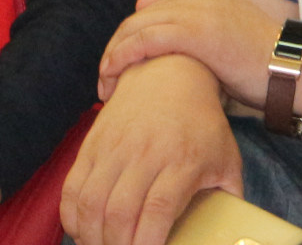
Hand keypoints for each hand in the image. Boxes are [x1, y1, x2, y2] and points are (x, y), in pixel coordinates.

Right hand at [62, 55, 242, 244]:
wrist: (169, 75)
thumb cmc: (202, 125)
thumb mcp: (226, 160)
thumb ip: (229, 200)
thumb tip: (229, 236)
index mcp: (182, 160)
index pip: (159, 208)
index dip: (148, 242)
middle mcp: (145, 152)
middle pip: (120, 211)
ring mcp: (115, 146)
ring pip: (91, 201)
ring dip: (91, 237)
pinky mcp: (93, 143)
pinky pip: (72, 186)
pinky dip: (71, 215)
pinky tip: (82, 231)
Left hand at [98, 0, 282, 104]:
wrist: (295, 70)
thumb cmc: (263, 66)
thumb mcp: (224, 44)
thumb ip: (195, 34)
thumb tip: (159, 20)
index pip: (151, 14)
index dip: (129, 40)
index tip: (119, 69)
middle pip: (138, 19)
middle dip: (115, 48)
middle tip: (104, 80)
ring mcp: (197, 12)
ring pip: (137, 28)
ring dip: (113, 55)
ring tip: (104, 85)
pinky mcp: (197, 32)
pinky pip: (148, 39)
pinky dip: (124, 55)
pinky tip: (114, 74)